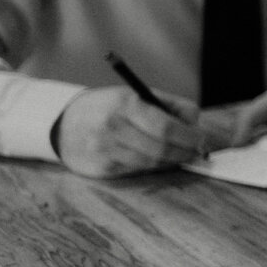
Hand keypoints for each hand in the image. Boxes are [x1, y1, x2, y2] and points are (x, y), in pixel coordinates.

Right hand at [53, 86, 208, 177]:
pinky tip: (158, 160)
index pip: (166, 128)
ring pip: (151, 163)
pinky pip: (137, 171)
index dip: (190, 137)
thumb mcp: (138, 95)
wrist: (64, 123)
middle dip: (185, 152)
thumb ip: (171, 106)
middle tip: (197, 151)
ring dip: (172, 162)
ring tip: (181, 155)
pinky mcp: (101, 169)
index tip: (202, 139)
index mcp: (124, 104)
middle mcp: (112, 128)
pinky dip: (153, 167)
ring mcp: (104, 151)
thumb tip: (195, 124)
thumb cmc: (110, 107)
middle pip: (161, 149)